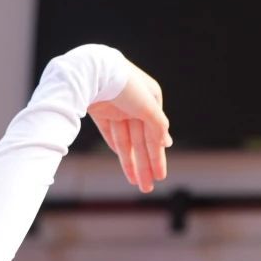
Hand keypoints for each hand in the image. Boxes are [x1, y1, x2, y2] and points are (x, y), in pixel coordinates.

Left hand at [89, 61, 170, 193]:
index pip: (155, 134)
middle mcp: (136, 104)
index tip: (160, 176)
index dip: (157, 157)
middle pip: (141, 141)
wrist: (92, 72)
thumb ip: (159, 126)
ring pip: (126, 141)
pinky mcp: (101, 112)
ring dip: (131, 163)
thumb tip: (167, 143)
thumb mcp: (148, 107)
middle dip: (145, 165)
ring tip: (136, 183)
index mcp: (152, 99)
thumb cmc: (125, 85)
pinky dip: (117, 149)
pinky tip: (125, 164)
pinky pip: (111, 135)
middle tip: (147, 188)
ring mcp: (118, 108)